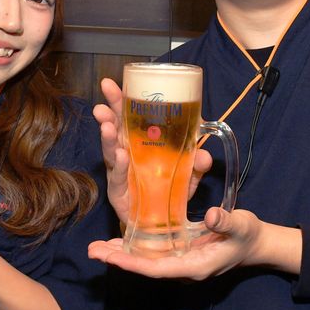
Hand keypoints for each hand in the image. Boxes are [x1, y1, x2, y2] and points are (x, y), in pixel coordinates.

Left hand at [88, 207, 300, 279]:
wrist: (256, 243)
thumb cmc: (249, 234)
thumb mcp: (242, 224)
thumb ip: (227, 221)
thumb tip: (212, 216)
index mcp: (196, 266)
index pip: (158, 268)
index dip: (134, 264)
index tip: (112, 258)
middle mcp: (184, 267)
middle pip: (145, 267)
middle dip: (118, 260)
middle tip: (92, 251)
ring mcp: (181, 261)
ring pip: (146, 261)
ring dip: (121, 255)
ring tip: (96, 248)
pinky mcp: (180, 252)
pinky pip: (152, 254)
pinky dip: (134, 249)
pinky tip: (118, 241)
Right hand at [93, 78, 212, 224]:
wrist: (161, 226)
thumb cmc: (169, 193)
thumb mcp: (188, 176)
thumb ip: (196, 165)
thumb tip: (204, 155)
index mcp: (139, 143)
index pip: (128, 116)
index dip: (121, 100)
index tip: (113, 83)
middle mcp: (127, 154)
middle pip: (115, 128)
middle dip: (109, 110)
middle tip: (105, 93)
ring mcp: (121, 173)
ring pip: (112, 151)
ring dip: (109, 136)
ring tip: (107, 124)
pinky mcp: (119, 193)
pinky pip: (120, 178)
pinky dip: (122, 166)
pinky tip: (122, 156)